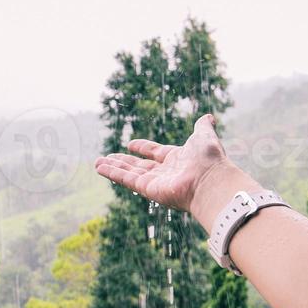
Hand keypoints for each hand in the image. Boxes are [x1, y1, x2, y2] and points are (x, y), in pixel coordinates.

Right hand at [93, 113, 249, 223]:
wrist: (210, 180)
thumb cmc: (209, 159)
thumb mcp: (204, 137)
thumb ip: (203, 127)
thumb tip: (208, 117)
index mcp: (178, 159)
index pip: (156, 153)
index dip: (144, 148)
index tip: (131, 144)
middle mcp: (166, 172)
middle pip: (139, 166)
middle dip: (123, 161)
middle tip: (107, 157)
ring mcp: (156, 182)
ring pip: (129, 173)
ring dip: (113, 168)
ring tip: (97, 163)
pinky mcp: (148, 189)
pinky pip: (127, 179)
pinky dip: (113, 173)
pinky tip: (100, 167)